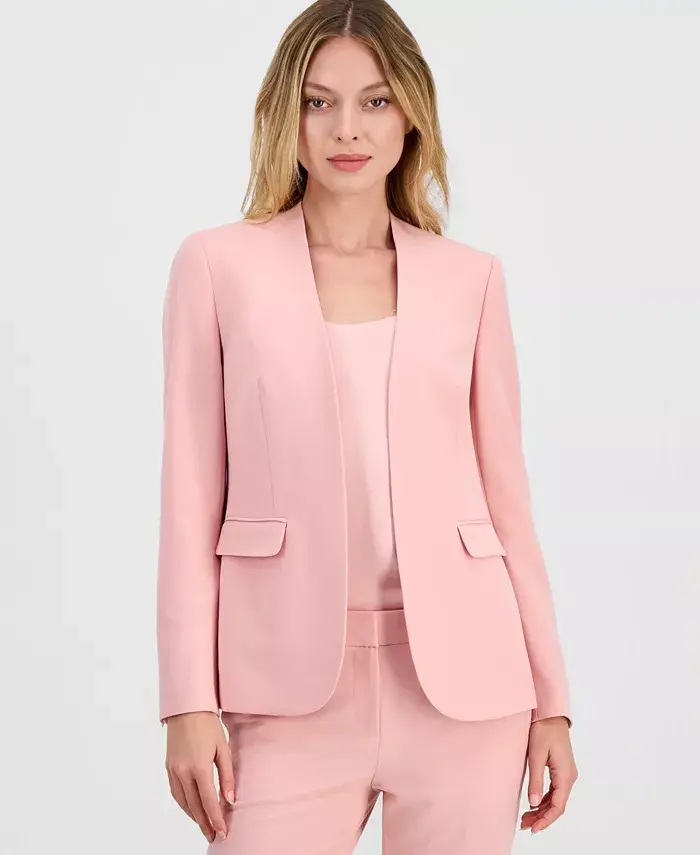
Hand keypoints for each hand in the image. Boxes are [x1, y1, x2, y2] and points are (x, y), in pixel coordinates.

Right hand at [164, 711, 234, 842]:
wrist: (186, 708)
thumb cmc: (207, 725)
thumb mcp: (223, 748)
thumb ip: (227, 775)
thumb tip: (230, 799)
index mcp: (199, 767)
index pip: (208, 801)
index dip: (216, 819)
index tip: (223, 832)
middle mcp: (183, 772)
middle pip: (194, 806)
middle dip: (205, 823)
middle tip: (214, 836)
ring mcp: (173, 770)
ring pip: (183, 802)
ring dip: (194, 816)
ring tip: (205, 826)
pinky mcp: (168, 767)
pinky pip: (175, 792)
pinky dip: (184, 804)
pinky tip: (192, 809)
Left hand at [520, 716, 577, 834]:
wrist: (550, 713)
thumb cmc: (543, 730)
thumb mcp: (536, 755)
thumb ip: (535, 780)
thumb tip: (532, 804)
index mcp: (565, 775)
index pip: (557, 806)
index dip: (546, 820)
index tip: (533, 828)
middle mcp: (569, 777)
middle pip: (557, 805)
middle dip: (541, 817)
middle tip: (524, 825)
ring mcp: (566, 773)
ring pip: (555, 799)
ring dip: (541, 809)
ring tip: (525, 818)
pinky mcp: (561, 769)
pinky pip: (554, 790)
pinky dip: (543, 799)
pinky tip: (533, 804)